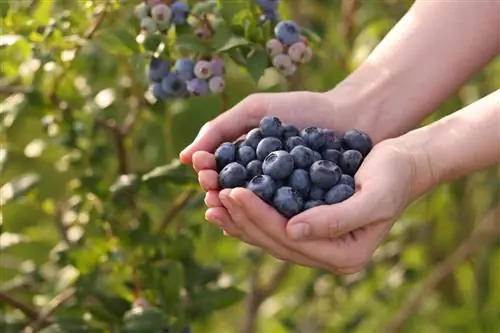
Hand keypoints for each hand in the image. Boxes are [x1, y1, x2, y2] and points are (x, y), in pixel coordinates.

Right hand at [179, 91, 360, 235]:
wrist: (348, 116)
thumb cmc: (301, 109)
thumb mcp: (254, 111)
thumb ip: (219, 129)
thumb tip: (182, 158)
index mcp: (244, 163)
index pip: (217, 176)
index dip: (208, 175)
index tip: (205, 169)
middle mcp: (258, 184)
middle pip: (230, 196)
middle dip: (218, 194)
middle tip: (213, 191)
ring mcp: (279, 199)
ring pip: (252, 211)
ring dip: (237, 211)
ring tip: (228, 204)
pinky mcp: (302, 211)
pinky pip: (280, 218)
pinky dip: (268, 218)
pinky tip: (259, 217)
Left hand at [210, 140, 429, 273]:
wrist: (403, 165)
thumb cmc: (393, 177)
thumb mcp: (373, 197)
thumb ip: (337, 219)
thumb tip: (293, 232)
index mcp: (344, 255)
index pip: (291, 239)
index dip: (259, 216)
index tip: (234, 192)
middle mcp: (328, 254)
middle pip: (274, 240)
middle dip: (243, 218)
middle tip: (215, 194)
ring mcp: (317, 243)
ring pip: (269, 235)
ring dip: (240, 218)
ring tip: (213, 200)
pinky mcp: (309, 226)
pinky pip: (274, 223)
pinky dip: (252, 212)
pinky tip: (230, 200)